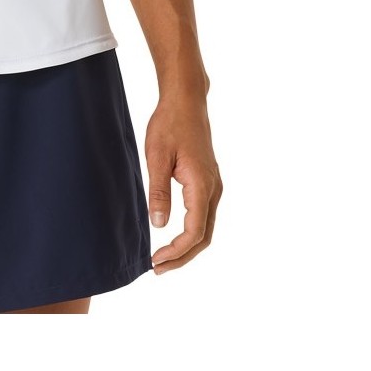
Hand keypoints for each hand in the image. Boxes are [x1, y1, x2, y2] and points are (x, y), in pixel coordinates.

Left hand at [145, 89, 221, 273]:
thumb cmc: (169, 125)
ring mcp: (214, 185)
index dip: (176, 252)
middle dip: (182, 257)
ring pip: (206, 227)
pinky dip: (191, 232)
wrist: (186, 101)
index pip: (194, 232)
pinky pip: (204, 215)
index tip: (156, 262)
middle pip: (204, 236)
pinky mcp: (208, 181)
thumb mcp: (157, 157)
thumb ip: (158, 192)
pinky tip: (175, 236)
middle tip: (158, 269)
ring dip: (187, 246)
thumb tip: (159, 225)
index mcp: (201, 185)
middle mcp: (213, 189)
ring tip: (163, 258)